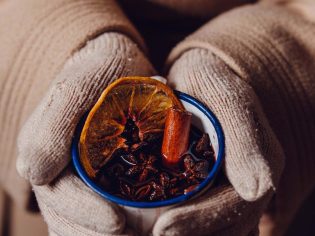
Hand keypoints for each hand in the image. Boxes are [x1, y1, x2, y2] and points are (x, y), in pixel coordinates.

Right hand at [17, 32, 154, 234]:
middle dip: (98, 235)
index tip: (118, 224)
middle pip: (69, 219)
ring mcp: (77, 177)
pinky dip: (118, 226)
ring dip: (107, 235)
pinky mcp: (98, 178)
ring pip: (83, 223)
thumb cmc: (99, 71)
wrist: (116, 66)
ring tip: (146, 235)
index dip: (85, 215)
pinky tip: (144, 227)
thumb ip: (52, 123)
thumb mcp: (78, 86)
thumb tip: (35, 172)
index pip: (59, 196)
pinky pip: (102, 212)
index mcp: (45, 150)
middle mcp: (57, 170)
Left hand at [153, 48, 283, 235]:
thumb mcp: (225, 97)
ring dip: (183, 233)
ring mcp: (231, 188)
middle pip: (226, 228)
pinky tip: (150, 224)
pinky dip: (180, 225)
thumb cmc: (208, 82)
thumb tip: (260, 188)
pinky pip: (200, 218)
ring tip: (143, 232)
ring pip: (215, 229)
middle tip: (146, 235)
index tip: (162, 229)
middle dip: (188, 234)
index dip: (200, 223)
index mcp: (258, 162)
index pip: (236, 208)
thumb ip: (245, 137)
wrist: (197, 81)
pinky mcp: (212, 189)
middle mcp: (249, 183)